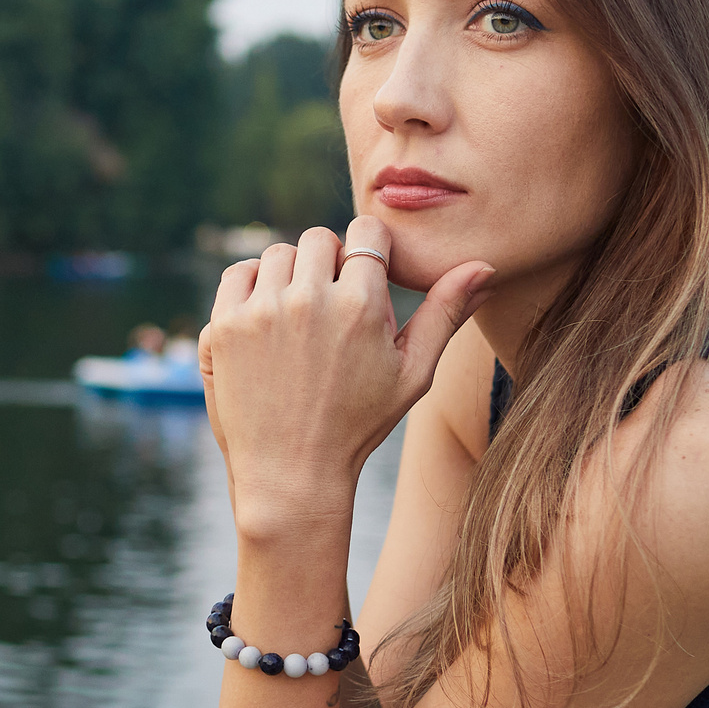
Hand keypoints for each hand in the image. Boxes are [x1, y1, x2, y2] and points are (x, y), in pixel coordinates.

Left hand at [199, 216, 491, 541]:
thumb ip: (446, 313)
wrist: (290, 474)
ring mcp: (261, 312)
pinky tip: (267, 317)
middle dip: (329, 262)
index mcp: (362, 306)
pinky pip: (237, 274)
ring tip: (300, 317)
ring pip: (277, 254)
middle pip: (319, 238)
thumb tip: (484, 267)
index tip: (364, 275)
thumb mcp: (413, 374)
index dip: (368, 249)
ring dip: (290, 275)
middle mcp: (309, 300)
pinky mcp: (224, 326)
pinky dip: (251, 286)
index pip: (366, 233)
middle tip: (332, 304)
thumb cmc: (358, 425)